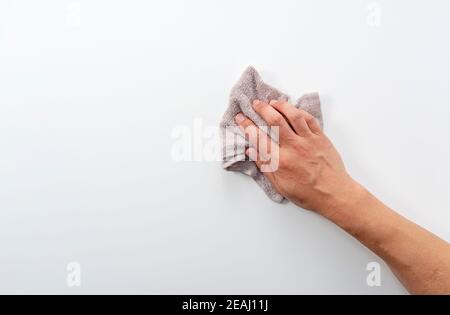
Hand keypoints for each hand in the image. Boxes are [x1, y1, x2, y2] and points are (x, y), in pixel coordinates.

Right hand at [235, 99, 360, 213]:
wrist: (334, 194)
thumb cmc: (307, 193)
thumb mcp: (280, 185)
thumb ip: (264, 166)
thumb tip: (251, 151)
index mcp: (280, 161)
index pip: (258, 138)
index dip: (247, 125)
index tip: (240, 118)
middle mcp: (293, 147)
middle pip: (275, 120)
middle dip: (262, 109)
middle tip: (255, 103)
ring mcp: (308, 140)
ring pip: (293, 115)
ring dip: (281, 105)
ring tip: (273, 102)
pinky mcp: (321, 138)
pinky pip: (309, 119)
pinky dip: (299, 111)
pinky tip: (293, 110)